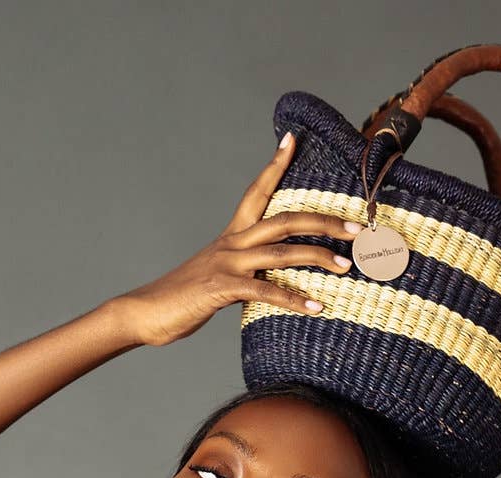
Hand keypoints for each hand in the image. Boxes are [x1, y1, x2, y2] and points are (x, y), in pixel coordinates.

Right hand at [111, 132, 361, 346]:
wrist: (144, 313)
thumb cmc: (182, 298)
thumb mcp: (219, 278)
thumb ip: (247, 273)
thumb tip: (272, 281)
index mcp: (230, 236)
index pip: (256, 191)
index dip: (275, 165)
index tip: (292, 140)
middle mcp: (231, 243)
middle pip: (284, 219)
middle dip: (324, 221)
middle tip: (356, 228)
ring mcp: (226, 263)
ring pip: (281, 252)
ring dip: (318, 257)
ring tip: (346, 267)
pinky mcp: (221, 288)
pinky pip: (266, 291)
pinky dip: (294, 299)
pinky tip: (316, 308)